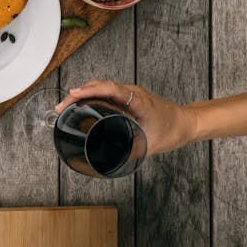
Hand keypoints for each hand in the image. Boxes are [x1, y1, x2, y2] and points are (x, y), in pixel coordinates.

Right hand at [54, 80, 196, 154]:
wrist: (185, 123)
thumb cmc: (171, 130)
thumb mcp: (149, 144)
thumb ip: (129, 150)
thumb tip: (108, 160)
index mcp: (137, 100)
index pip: (110, 89)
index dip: (90, 90)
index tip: (74, 94)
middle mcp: (130, 92)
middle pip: (99, 86)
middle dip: (77, 94)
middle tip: (61, 108)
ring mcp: (127, 94)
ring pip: (100, 88)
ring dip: (81, 94)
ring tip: (64, 107)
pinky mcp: (126, 98)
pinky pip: (104, 93)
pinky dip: (89, 97)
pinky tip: (79, 106)